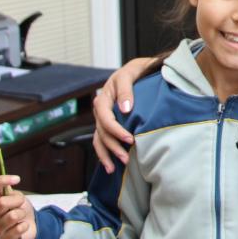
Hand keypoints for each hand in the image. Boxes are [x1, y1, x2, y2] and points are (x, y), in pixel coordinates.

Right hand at [0, 175, 36, 238]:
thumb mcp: (17, 198)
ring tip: (21, 216)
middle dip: (17, 201)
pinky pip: (18, 228)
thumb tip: (8, 183)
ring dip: (22, 214)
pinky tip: (22, 226)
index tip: (17, 179)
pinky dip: (25, 225)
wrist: (30, 226)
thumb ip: (10, 192)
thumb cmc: (21, 210)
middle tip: (21, 204)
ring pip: (12, 216)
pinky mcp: (4, 238)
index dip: (2, 181)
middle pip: (1, 202)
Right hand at [92, 57, 152, 171]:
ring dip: (107, 155)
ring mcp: (102, 118)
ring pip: (99, 139)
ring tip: (116, 168)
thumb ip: (126, 90)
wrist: (137, 70)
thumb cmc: (135, 71)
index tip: (130, 139)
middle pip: (102, 132)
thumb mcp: (131, 74)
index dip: (116, 131)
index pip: (105, 118)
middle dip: (113, 147)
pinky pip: (101, 141)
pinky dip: (104, 154)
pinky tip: (110, 166)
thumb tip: (125, 108)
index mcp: (104, 97)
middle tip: (127, 158)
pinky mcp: (107, 124)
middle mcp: (100, 109)